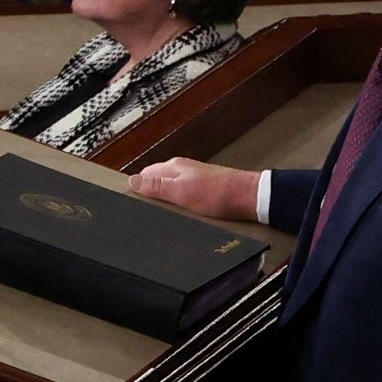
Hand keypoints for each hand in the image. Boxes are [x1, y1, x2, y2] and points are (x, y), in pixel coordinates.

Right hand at [133, 155, 268, 226]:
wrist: (250, 197)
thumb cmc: (219, 195)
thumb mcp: (181, 192)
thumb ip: (156, 186)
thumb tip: (132, 181)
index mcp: (173, 167)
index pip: (144, 175)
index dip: (138, 189)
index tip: (134, 203)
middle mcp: (183, 169)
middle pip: (157, 180)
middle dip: (151, 195)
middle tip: (150, 212)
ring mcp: (195, 177)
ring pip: (171, 188)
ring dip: (167, 200)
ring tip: (166, 215)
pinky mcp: (206, 187)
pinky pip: (184, 194)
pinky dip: (180, 203)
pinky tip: (184, 212)